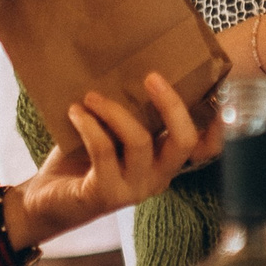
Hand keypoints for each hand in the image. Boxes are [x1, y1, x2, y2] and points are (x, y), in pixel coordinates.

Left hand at [21, 72, 222, 238]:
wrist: (46, 201)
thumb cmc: (80, 160)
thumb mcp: (110, 133)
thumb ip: (127, 112)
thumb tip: (127, 64)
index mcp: (164, 159)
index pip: (206, 148)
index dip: (219, 124)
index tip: (219, 92)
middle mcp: (158, 177)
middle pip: (185, 141)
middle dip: (171, 105)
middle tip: (151, 76)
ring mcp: (135, 189)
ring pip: (140, 141)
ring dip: (114, 111)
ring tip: (91, 96)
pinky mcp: (107, 194)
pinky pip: (104, 150)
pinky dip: (89, 125)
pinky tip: (75, 112)